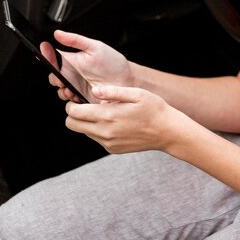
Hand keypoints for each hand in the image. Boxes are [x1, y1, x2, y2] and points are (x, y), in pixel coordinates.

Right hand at [40, 31, 131, 102]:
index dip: (47, 56)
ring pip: (61, 92)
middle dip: (54, 79)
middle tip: (60, 78)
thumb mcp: (94, 47)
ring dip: (62, 91)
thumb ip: (75, 40)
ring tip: (70, 89)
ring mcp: (77, 88)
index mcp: (73, 61)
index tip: (45, 53)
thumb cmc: (112, 62)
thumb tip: (58, 33)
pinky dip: (72, 102)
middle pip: (54, 78)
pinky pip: (73, 104)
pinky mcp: (83, 100)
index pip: (54, 59)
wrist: (128, 79)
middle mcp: (73, 75)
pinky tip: (78, 97)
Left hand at [65, 85, 188, 153]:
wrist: (167, 131)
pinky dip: (98, 130)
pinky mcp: (112, 149)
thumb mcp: (136, 93)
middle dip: (74, 114)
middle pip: (72, 125)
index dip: (71, 104)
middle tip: (85, 105)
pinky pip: (96, 138)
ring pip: (84, 132)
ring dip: (86, 122)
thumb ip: (113, 92)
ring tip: (102, 111)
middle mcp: (105, 133)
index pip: (74, 113)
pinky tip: (113, 121)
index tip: (77, 98)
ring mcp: (108, 143)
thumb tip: (94, 90)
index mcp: (108, 116)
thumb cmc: (153, 109)